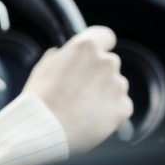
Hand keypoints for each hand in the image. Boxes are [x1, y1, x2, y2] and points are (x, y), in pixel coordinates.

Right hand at [22, 25, 132, 153]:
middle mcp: (106, 61)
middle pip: (109, 63)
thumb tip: (62, 55)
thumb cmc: (40, 98)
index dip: (101, 45)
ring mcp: (118, 84)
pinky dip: (110, 112)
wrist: (45, 128)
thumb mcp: (43, 67)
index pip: (105, 36)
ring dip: (104, 94)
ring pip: (115, 85)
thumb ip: (60, 57)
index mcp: (85, 46)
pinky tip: (91, 119)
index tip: (95, 55)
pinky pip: (120, 106)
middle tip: (80, 90)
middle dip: (98, 74)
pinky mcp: (124, 107)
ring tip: (82, 109)